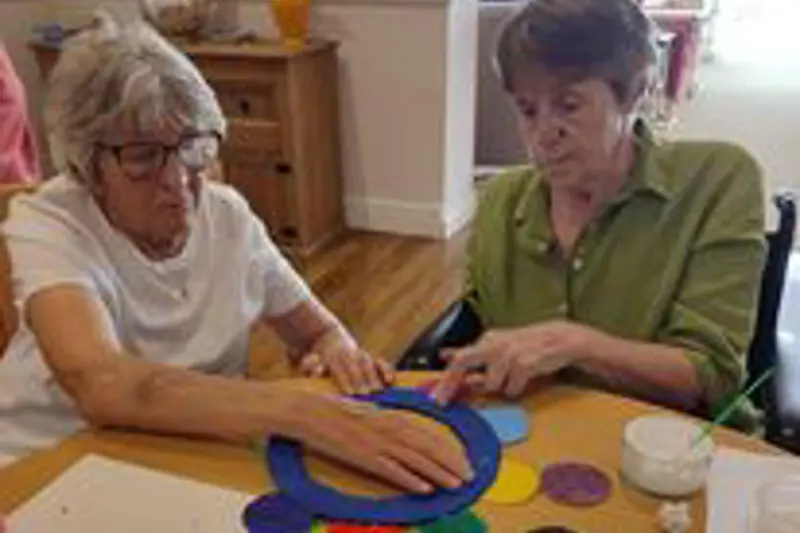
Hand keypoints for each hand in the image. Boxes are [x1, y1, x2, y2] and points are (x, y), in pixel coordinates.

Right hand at [283, 390, 473, 493]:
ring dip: (438, 473)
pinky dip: (410, 479)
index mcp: (391, 416)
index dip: (449, 449)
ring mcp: (377, 442)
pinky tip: (424, 488)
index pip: (428, 434)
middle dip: (452, 462)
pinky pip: (392, 470)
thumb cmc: (337, 411)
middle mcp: (389, 427)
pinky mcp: (363, 456)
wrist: (309, 411)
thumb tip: (407, 434)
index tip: (464, 460)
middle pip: (428, 446)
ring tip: (457, 485)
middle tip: (470, 476)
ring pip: (416, 459)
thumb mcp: (368, 412)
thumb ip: (389, 423)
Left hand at [297, 331, 393, 394]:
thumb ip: (308, 366)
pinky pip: (379, 361)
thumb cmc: (315, 356)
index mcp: (331, 355)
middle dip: (362, 381)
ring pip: (368, 363)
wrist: (326, 335)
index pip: (339, 368)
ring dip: (374, 378)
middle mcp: (347, 353)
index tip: (350, 393)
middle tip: (367, 396)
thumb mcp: (306, 360)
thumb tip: (317, 370)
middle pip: (356, 367)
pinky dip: (386, 370)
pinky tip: (391, 381)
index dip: (345, 380)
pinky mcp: (368, 356)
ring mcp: (359, 354)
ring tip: (378, 392)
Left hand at [433, 321, 605, 403]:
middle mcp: (494, 343)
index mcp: (487, 340)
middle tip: (441, 401)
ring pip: (491, 383)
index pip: (459, 358)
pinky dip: (516, 389)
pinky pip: (511, 389)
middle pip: (463, 361)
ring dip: (499, 387)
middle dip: (450, 383)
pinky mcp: (524, 364)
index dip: (445, 379)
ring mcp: (509, 353)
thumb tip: (445, 356)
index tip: (435, 398)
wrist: (561, 340)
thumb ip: (473, 354)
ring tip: (512, 378)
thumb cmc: (527, 346)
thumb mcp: (498, 347)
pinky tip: (525, 378)